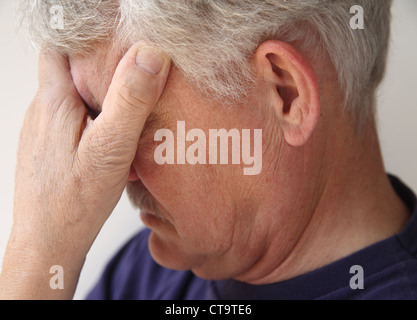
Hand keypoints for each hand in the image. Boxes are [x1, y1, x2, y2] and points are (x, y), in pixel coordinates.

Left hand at [0, 44, 170, 298]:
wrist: (48, 244)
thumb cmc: (74, 202)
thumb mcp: (110, 149)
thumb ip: (130, 101)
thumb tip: (149, 54)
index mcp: (55, 101)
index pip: (61, 46)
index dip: (89, 38)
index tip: (120, 42)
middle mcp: (44, 111)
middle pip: (71, 70)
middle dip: (102, 70)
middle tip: (136, 79)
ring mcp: (45, 131)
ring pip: (75, 98)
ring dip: (101, 99)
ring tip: (131, 113)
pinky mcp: (52, 148)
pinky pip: (75, 122)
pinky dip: (96, 123)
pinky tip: (115, 143)